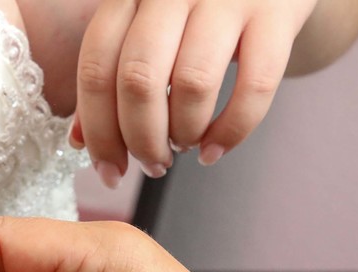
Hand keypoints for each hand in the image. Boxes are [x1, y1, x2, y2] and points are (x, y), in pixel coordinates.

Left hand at [73, 0, 317, 182]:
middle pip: (138, 80)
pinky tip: (216, 149)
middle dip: (141, 139)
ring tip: (185, 144)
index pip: (95, 66)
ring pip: (192, 84)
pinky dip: (232, 131)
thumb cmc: (200, 10)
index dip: (98, 130)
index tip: (110, 169)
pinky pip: (253, 86)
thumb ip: (112, 76)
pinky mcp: (277, 12)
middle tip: (153, 163)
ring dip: (184, 133)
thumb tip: (80, 142)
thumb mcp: (148, 29)